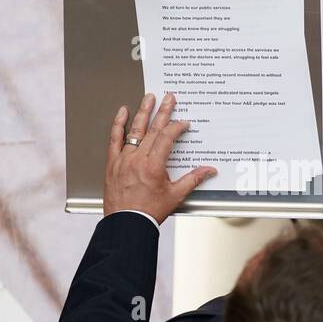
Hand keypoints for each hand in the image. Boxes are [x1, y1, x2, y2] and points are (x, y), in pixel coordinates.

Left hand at [104, 92, 216, 223]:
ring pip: (134, 130)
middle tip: (168, 97)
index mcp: (153, 166)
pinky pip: (114, 139)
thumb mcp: (175, 195)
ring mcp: (123, 159)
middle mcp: (137, 160)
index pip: (167, 138)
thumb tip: (209, 171)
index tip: (183, 123)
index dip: (176, 127)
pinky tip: (122, 113)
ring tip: (148, 98)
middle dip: (162, 111)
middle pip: (152, 129)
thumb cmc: (148, 212)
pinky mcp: (113, 163)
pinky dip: (118, 125)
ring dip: (143, 112)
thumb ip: (193, 179)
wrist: (126, 224)